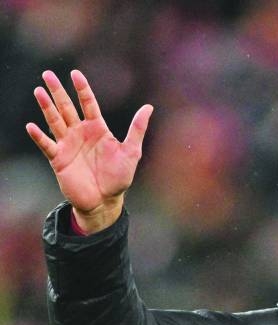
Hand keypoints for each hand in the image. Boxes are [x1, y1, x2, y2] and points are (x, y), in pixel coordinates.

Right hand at [26, 70, 152, 232]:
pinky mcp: (58, 159)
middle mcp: (80, 133)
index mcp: (98, 129)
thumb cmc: (119, 177)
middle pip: (67, 108)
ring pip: (55, 121)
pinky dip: (39, 136)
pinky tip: (32, 126)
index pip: (88, 103)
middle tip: (48, 74)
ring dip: (46, 107)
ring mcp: (68, 145)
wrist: (105, 200)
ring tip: (38, 91)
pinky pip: (46, 145)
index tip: (75, 73)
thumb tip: (149, 107)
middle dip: (58, 91)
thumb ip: (137, 129)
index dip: (82, 89)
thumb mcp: (131, 151)